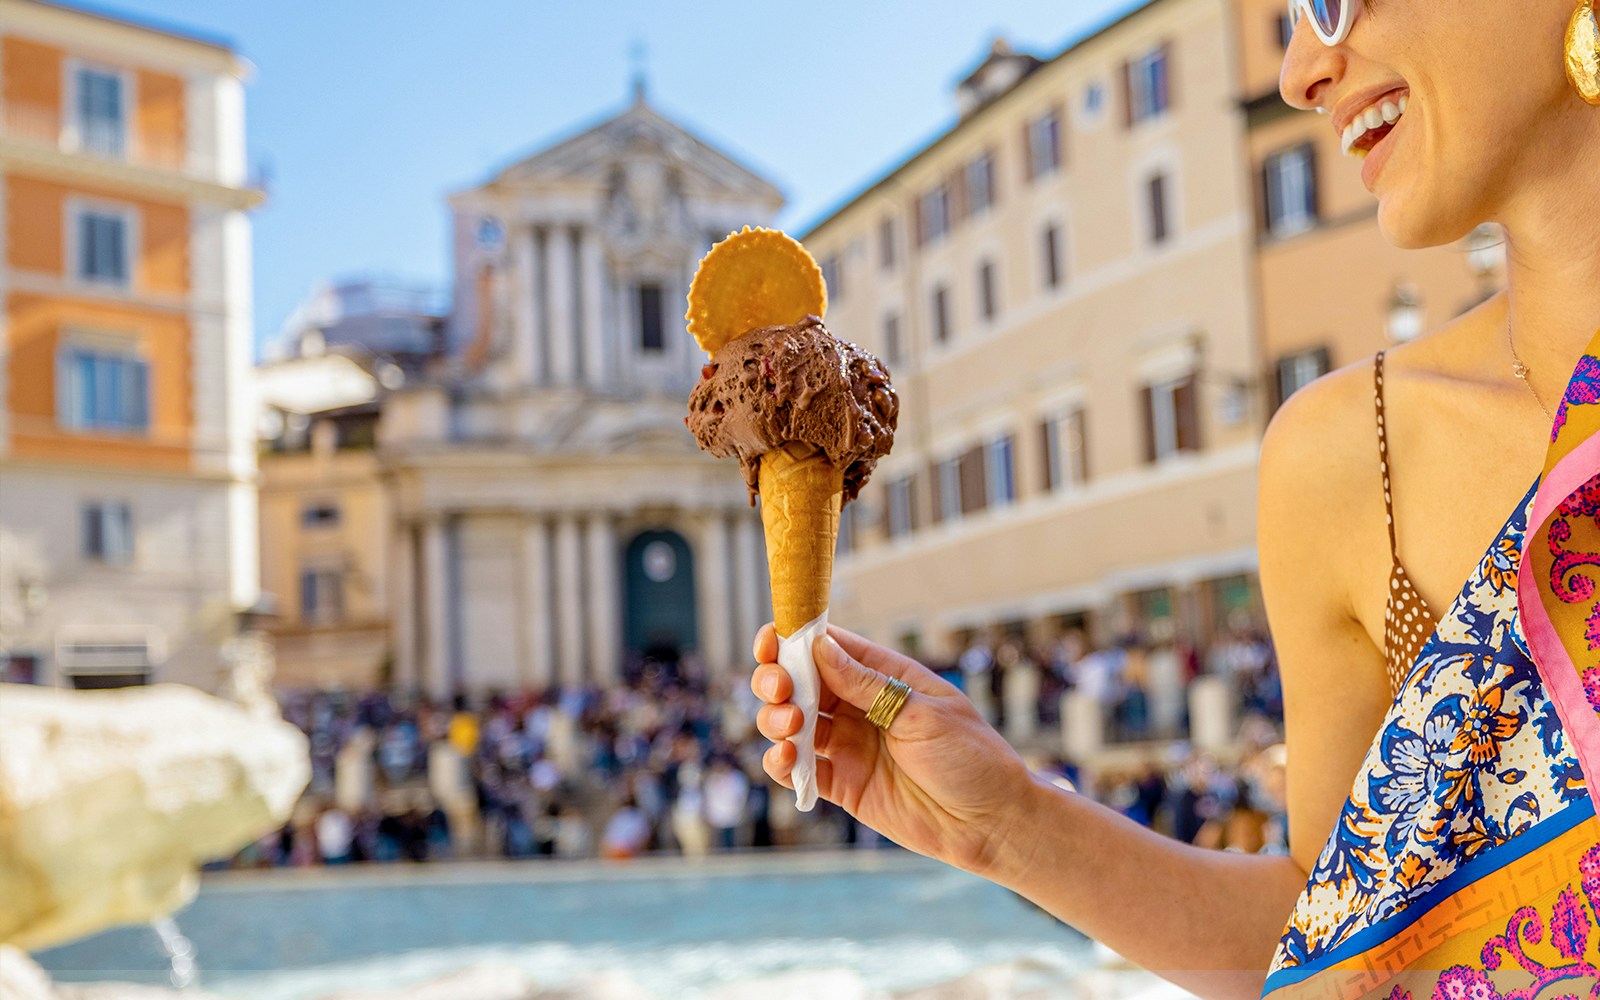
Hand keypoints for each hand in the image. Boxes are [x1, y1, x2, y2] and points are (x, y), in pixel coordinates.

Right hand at [751, 622, 1035, 874]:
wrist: (991, 823)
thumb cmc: (971, 756)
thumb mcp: (922, 713)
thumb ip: (867, 685)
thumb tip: (819, 646)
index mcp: (883, 676)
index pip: (827, 647)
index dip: (792, 639)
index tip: (770, 641)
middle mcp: (860, 707)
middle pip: (799, 682)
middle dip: (776, 679)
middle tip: (779, 689)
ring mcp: (849, 746)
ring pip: (791, 723)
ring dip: (776, 719)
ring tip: (789, 727)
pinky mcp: (843, 785)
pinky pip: (800, 770)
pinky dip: (781, 762)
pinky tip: (785, 758)